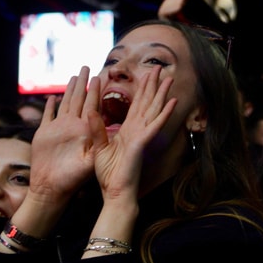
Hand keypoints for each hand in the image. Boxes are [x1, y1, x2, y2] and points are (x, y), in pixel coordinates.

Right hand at [26, 66, 102, 203]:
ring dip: (69, 90)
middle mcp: (72, 127)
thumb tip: (106, 122)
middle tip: (87, 67)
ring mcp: (58, 129)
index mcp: (85, 130)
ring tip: (74, 76)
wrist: (52, 189)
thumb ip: (97, 140)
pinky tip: (53, 97)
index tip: (100, 76)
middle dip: (83, 84)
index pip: (92, 105)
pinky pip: (47, 116)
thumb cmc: (73, 178)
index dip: (95, 91)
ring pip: (65, 103)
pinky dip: (50, 106)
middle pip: (79, 100)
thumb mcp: (91, 158)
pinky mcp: (44, 134)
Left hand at [92, 67, 176, 199]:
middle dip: (153, 86)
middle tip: (160, 68)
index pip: (136, 106)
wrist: (115, 193)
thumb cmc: (108, 174)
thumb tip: (90, 111)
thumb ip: (97, 128)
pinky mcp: (142, 143)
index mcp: (127, 131)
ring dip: (162, 94)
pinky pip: (154, 126)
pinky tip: (172, 102)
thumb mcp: (99, 147)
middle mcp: (137, 131)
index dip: (142, 90)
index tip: (146, 75)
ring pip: (153, 110)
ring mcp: (141, 136)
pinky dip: (164, 114)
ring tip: (169, 78)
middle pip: (147, 104)